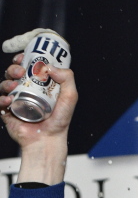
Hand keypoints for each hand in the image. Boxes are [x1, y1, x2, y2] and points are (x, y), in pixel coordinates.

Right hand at [0, 51, 76, 183]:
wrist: (47, 140)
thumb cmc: (59, 122)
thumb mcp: (69, 98)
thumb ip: (67, 79)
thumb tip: (50, 66)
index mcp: (39, 86)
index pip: (27, 67)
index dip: (23, 59)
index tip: (23, 57)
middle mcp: (26, 92)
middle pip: (14, 73)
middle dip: (14, 68)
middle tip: (20, 71)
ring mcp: (16, 101)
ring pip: (4, 85)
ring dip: (7, 81)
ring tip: (14, 86)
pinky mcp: (8, 112)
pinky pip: (0, 102)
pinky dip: (2, 99)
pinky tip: (9, 100)